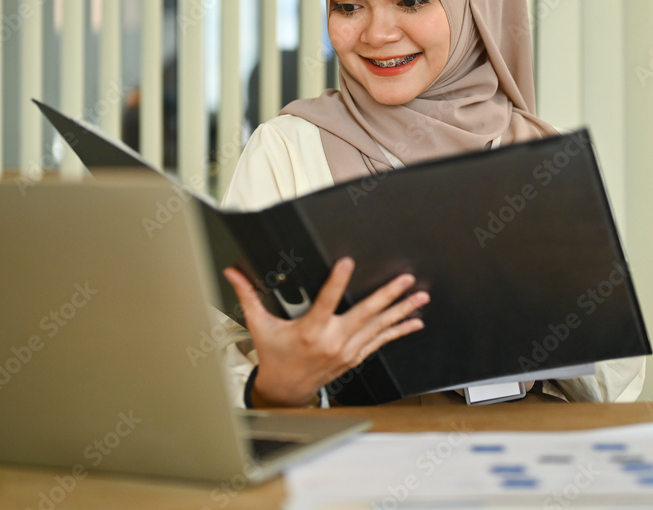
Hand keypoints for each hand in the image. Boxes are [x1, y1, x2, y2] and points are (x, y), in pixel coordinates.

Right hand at [224, 257, 428, 406]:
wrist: (286, 391)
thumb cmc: (275, 357)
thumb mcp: (259, 325)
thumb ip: (248, 296)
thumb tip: (233, 273)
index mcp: (310, 331)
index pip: (326, 301)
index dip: (337, 280)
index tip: (348, 263)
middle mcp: (333, 341)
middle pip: (365, 314)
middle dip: (388, 296)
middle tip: (405, 280)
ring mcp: (348, 351)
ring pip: (379, 327)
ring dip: (401, 311)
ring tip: (419, 297)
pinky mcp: (355, 357)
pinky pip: (381, 342)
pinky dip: (398, 331)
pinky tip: (414, 321)